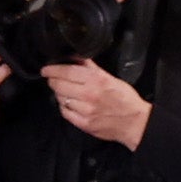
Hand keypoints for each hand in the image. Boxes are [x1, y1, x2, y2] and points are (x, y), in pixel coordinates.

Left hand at [38, 59, 153, 148]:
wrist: (134, 122)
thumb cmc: (124, 98)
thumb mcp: (109, 77)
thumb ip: (91, 68)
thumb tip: (75, 58)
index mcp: (96, 80)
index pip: (67, 71)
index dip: (53, 70)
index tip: (46, 69)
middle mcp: (89, 94)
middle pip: (59, 85)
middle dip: (53, 81)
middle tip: (52, 79)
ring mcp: (85, 110)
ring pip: (61, 99)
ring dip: (59, 93)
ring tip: (65, 91)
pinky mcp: (83, 124)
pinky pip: (65, 112)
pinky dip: (64, 106)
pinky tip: (69, 103)